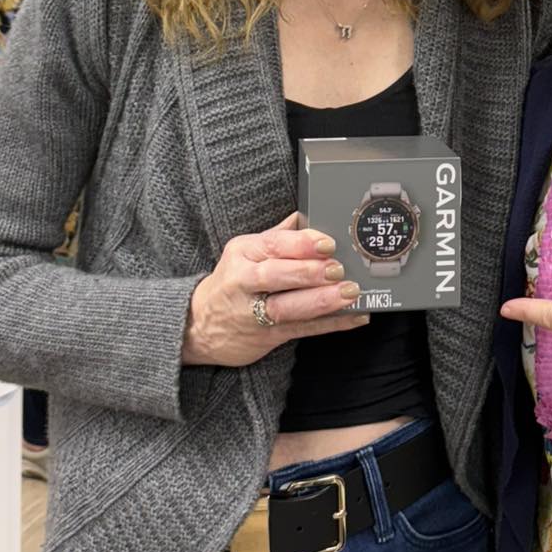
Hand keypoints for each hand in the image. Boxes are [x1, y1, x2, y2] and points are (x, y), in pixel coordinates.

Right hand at [182, 212, 366, 366]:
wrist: (197, 326)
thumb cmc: (231, 282)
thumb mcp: (244, 252)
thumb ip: (276, 236)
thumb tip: (305, 215)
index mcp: (242, 253)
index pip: (272, 244)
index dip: (301, 243)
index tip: (328, 243)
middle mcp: (244, 281)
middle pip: (275, 275)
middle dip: (309, 272)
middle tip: (338, 269)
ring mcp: (252, 312)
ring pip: (287, 307)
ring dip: (321, 300)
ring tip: (348, 293)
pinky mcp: (265, 336)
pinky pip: (301, 330)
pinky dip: (330, 324)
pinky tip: (354, 317)